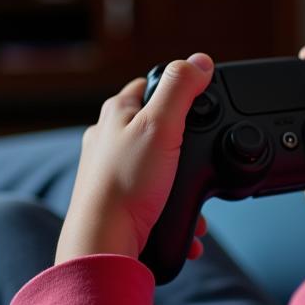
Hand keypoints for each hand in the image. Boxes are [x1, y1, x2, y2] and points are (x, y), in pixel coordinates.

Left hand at [55, 53, 214, 266]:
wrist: (104, 243)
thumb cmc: (126, 184)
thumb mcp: (161, 124)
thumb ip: (181, 88)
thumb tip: (200, 61)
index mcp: (116, 112)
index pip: (150, 84)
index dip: (177, 88)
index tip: (198, 102)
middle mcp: (109, 138)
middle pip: (157, 125)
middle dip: (185, 142)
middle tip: (199, 154)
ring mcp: (110, 169)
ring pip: (158, 164)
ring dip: (181, 180)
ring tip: (194, 195)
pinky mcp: (117, 198)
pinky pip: (153, 196)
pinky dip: (173, 206)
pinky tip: (187, 219)